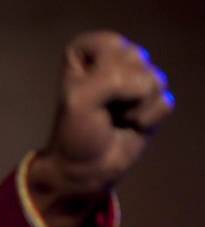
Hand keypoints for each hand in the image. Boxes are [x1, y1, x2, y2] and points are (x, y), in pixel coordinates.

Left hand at [29, 31, 173, 226]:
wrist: (84, 168)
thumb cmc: (75, 132)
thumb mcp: (79, 99)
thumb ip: (112, 79)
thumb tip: (149, 86)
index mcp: (87, 52)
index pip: (111, 44)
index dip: (102, 72)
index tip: (84, 91)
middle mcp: (113, 60)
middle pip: (137, 58)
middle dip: (119, 90)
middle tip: (102, 108)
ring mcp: (136, 80)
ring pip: (156, 79)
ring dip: (134, 107)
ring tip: (115, 118)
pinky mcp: (153, 101)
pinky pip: (165, 101)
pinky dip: (148, 119)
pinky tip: (131, 126)